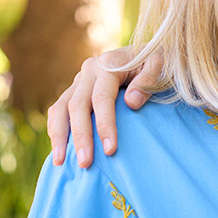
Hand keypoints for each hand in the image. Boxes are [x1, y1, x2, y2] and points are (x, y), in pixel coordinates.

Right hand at [46, 46, 161, 167]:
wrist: (146, 54)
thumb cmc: (157, 64)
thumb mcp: (160, 66)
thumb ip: (148, 81)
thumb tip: (131, 102)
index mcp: (109, 64)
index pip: (102, 98)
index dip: (105, 124)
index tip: (110, 150)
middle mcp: (90, 70)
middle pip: (77, 106)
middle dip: (80, 136)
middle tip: (85, 163)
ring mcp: (79, 80)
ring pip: (61, 108)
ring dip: (59, 136)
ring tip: (60, 162)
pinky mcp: (74, 90)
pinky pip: (58, 110)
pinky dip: (56, 129)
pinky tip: (60, 150)